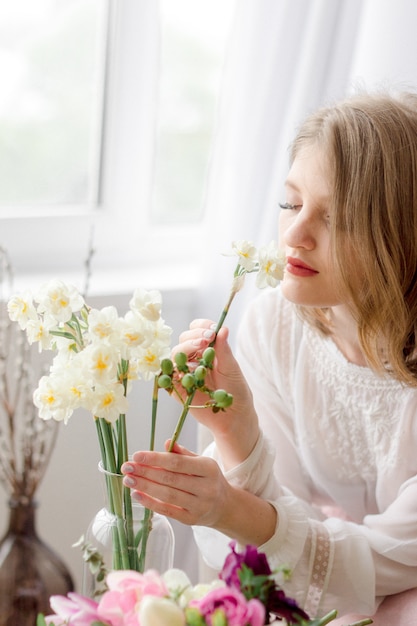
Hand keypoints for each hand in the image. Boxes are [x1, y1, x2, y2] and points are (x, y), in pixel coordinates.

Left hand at [121, 441, 232, 527]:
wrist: (225, 506)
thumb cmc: (208, 479)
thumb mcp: (201, 462)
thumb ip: (183, 454)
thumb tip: (166, 442)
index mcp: (208, 468)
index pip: (177, 462)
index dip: (155, 458)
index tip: (136, 455)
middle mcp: (206, 487)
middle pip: (170, 478)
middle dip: (145, 472)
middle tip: (127, 467)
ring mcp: (199, 506)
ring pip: (167, 495)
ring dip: (145, 486)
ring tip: (128, 479)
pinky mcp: (191, 520)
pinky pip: (167, 510)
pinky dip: (150, 502)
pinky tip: (136, 495)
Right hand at [172, 320, 259, 466]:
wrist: (233, 416)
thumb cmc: (235, 391)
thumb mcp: (232, 368)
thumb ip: (224, 349)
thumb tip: (222, 328)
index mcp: (207, 349)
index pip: (198, 330)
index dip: (201, 327)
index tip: (211, 329)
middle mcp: (194, 358)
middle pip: (184, 340)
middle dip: (194, 337)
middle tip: (207, 339)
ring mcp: (184, 372)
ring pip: (176, 354)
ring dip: (185, 348)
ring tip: (199, 349)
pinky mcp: (177, 387)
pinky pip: (167, 375)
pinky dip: (169, 369)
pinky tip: (180, 367)